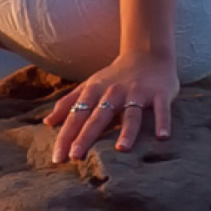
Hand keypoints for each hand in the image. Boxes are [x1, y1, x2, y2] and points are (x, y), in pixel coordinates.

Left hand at [43, 50, 179, 162]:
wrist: (147, 54)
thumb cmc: (115, 76)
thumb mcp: (89, 86)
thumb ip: (68, 103)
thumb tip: (47, 123)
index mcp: (95, 91)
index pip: (77, 115)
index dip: (66, 136)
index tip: (58, 157)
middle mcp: (114, 92)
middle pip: (98, 117)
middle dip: (86, 136)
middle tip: (76, 156)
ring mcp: (137, 92)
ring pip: (131, 114)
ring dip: (127, 131)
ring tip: (121, 149)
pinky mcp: (160, 93)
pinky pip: (161, 109)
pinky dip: (162, 121)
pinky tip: (163, 137)